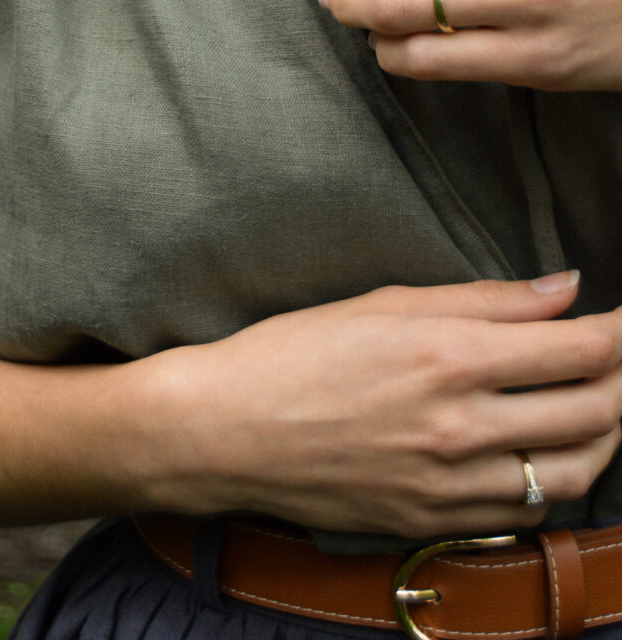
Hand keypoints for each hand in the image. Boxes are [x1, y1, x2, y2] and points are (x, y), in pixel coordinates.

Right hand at [146, 273, 621, 537]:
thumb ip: (485, 299)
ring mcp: (451, 484)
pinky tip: (552, 452)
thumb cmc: (295, 353)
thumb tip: (565, 287)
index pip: (580, 347)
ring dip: (606, 433)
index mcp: (449, 356)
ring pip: (575, 469)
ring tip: (602, 402)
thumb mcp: (385, 304)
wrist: (226, 431)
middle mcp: (460, 426)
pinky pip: (528, 511)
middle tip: (619, 352)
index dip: (621, 328)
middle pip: (594, 409)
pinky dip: (559, 480)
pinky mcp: (436, 521)